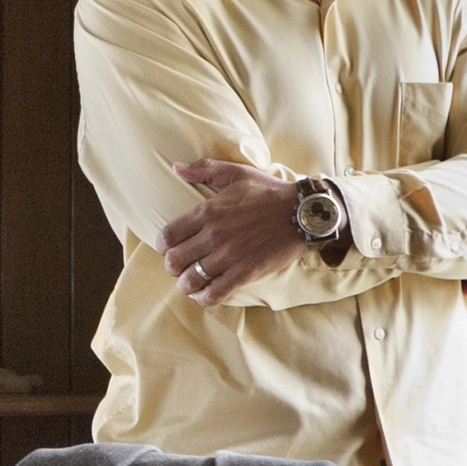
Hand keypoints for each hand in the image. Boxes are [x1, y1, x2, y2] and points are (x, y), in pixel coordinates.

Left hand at [158, 159, 306, 305]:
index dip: (164, 246)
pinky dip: (205, 298)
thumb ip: (203, 169)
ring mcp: (229, 256)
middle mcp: (214, 235)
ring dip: (186, 285)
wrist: (303, 212)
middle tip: (181, 267)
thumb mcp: (236, 173)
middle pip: (174, 261)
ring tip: (192, 283)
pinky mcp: (245, 272)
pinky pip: (214, 293)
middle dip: (173, 267)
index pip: (168, 236)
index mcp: (207, 212)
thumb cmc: (270, 192)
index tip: (171, 248)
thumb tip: (176, 167)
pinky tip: (206, 295)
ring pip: (191, 280)